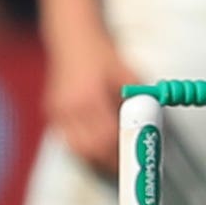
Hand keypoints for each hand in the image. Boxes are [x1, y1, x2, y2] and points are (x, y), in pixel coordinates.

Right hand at [48, 19, 131, 173]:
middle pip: (90, 147)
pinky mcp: (51, 113)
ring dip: (94, 156)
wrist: (73, 41)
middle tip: (125, 163)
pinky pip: (67, 139)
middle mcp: (70, 107)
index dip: (120, 150)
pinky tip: (96, 145)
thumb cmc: (103, 56)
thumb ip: (138, 100)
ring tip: (112, 158)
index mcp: (90, 97)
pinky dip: (82, 146)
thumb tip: (154, 123)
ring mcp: (57, 112)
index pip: (107, 135)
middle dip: (108, 159)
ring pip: (76, 147)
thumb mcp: (128, 74)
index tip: (133, 158)